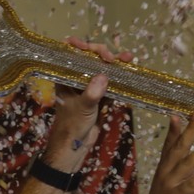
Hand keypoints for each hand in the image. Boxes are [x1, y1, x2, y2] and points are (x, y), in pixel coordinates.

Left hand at [40, 38, 128, 173]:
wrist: (75, 146)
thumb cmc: (72, 125)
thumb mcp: (82, 108)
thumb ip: (92, 92)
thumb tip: (104, 76)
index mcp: (65, 78)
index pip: (71, 55)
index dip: (81, 47)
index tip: (91, 47)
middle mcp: (77, 79)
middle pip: (90, 59)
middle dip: (102, 54)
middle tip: (112, 58)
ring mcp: (89, 87)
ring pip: (102, 70)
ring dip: (115, 63)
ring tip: (128, 57)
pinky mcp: (100, 96)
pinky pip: (110, 83)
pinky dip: (119, 77)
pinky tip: (128, 69)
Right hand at [139, 111, 193, 193]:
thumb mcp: (178, 185)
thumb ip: (190, 171)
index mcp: (165, 168)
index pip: (170, 145)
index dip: (174, 130)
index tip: (179, 114)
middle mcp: (166, 172)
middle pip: (178, 148)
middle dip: (189, 130)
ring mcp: (170, 184)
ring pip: (187, 164)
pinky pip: (192, 186)